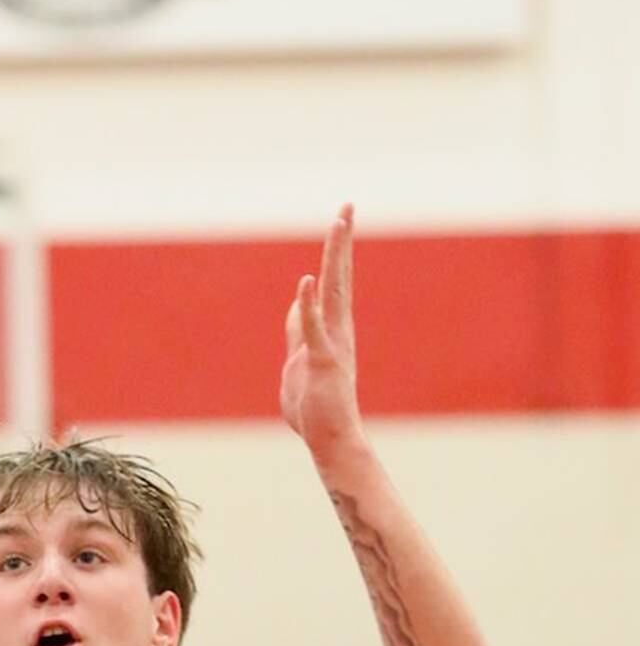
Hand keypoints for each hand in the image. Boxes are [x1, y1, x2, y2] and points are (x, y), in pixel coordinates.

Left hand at [280, 205, 362, 456]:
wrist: (329, 439)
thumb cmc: (314, 409)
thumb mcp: (299, 361)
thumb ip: (299, 333)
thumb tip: (298, 307)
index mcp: (333, 330)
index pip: (335, 283)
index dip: (337, 252)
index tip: (341, 220)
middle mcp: (339, 330)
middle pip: (340, 277)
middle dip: (342, 242)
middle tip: (347, 206)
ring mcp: (332, 344)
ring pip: (334, 292)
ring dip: (336, 257)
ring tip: (340, 223)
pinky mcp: (321, 361)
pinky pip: (313, 328)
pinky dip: (309, 304)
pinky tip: (307, 280)